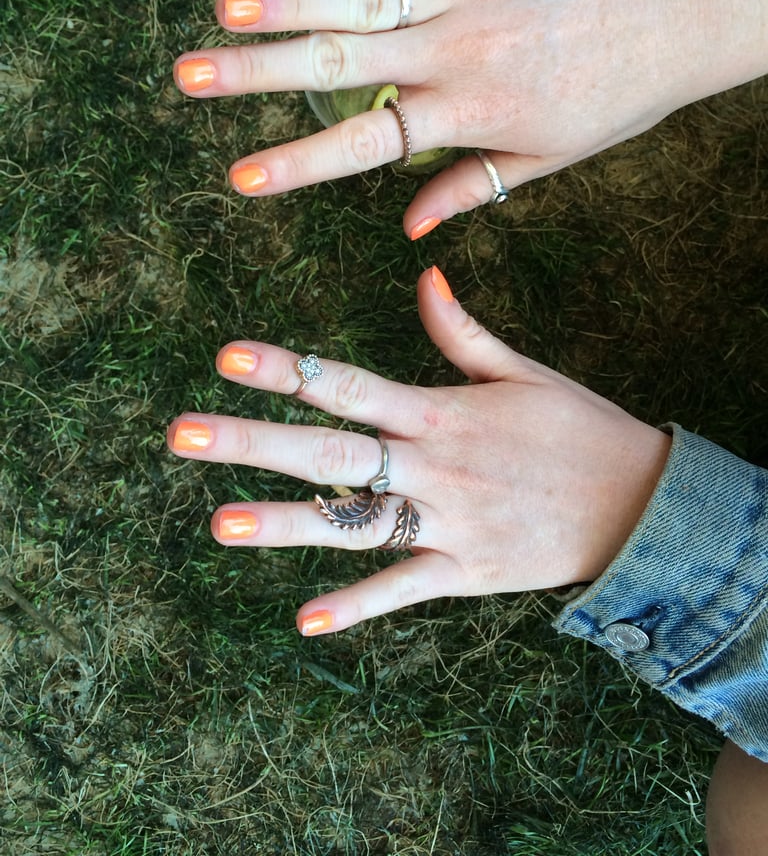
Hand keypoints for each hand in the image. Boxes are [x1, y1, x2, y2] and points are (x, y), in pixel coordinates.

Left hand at [167, 267, 670, 634]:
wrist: (639, 505)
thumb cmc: (578, 429)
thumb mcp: (522, 371)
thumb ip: (461, 329)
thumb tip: (423, 273)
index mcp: (441, 411)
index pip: (349, 383)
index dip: (288, 368)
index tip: (228, 356)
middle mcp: (432, 467)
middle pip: (329, 453)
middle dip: (253, 442)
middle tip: (181, 434)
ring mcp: (446, 522)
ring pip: (352, 525)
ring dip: (284, 525)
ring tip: (217, 524)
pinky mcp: (463, 571)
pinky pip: (401, 589)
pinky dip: (356, 606)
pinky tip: (304, 621)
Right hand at [173, 0, 767, 236]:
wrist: (679, 15)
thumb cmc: (613, 97)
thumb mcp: (545, 160)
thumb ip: (468, 187)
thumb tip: (407, 230)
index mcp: (470, 113)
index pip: (367, 143)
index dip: (300, 161)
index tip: (240, 175)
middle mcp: (457, 51)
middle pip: (342, 64)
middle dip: (258, 72)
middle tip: (189, 76)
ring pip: (360, 0)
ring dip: (285, 3)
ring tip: (221, 9)